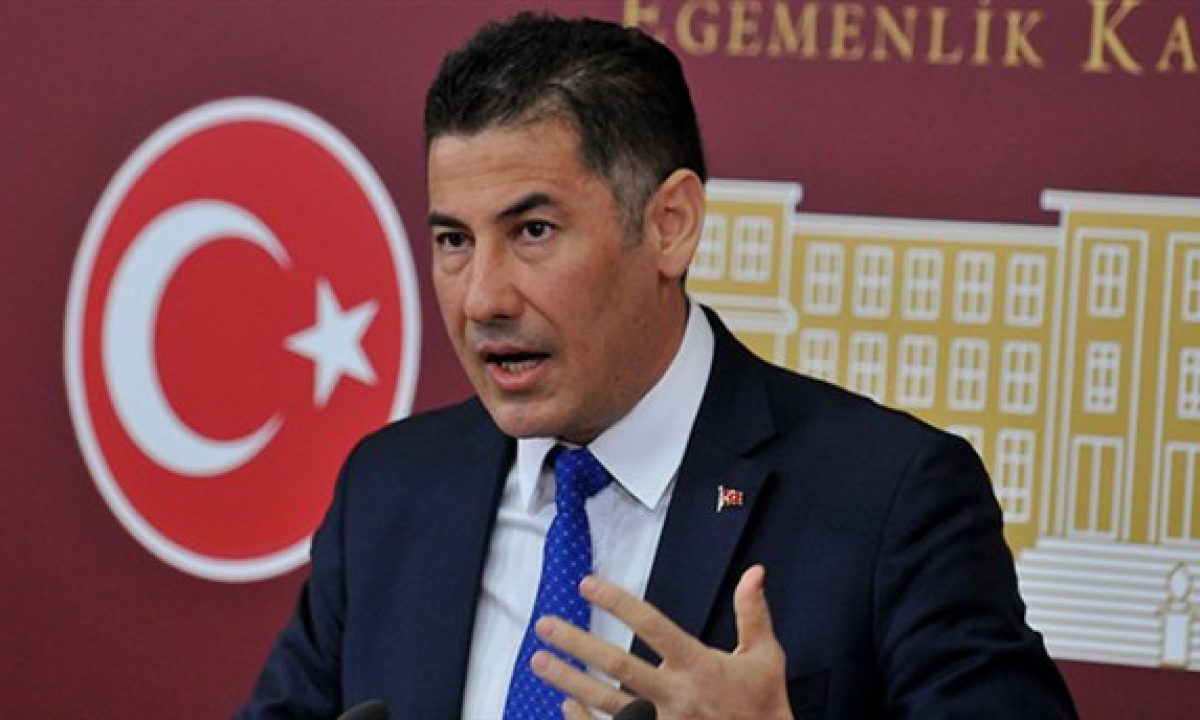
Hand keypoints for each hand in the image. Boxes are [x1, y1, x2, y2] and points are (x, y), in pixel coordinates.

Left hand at [529, 565, 792, 719]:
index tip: (588, 585)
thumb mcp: (765, 657)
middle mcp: (677, 696)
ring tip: (540, 661)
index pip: (652, 626)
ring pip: (607, 702)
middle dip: (578, 644)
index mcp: (700, 666)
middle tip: (545, 625)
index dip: (618, 603)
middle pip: (618, 666)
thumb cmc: (764, 705)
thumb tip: (755, 571)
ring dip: (569, 681)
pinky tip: (564, 704)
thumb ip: (753, 613)